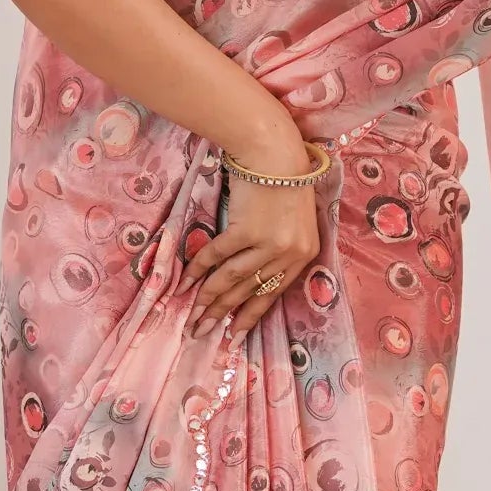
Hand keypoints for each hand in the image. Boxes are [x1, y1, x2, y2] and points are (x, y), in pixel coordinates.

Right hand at [186, 163, 324, 336]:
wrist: (275, 154)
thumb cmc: (283, 184)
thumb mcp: (293, 224)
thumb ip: (278, 251)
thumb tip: (248, 280)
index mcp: (304, 255)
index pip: (273, 294)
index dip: (250, 317)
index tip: (233, 336)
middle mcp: (288, 253)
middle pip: (250, 291)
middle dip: (223, 314)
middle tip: (201, 331)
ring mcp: (268, 242)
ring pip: (233, 278)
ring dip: (208, 298)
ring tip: (192, 315)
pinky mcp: (247, 229)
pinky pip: (218, 255)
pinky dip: (200, 269)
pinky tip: (186, 283)